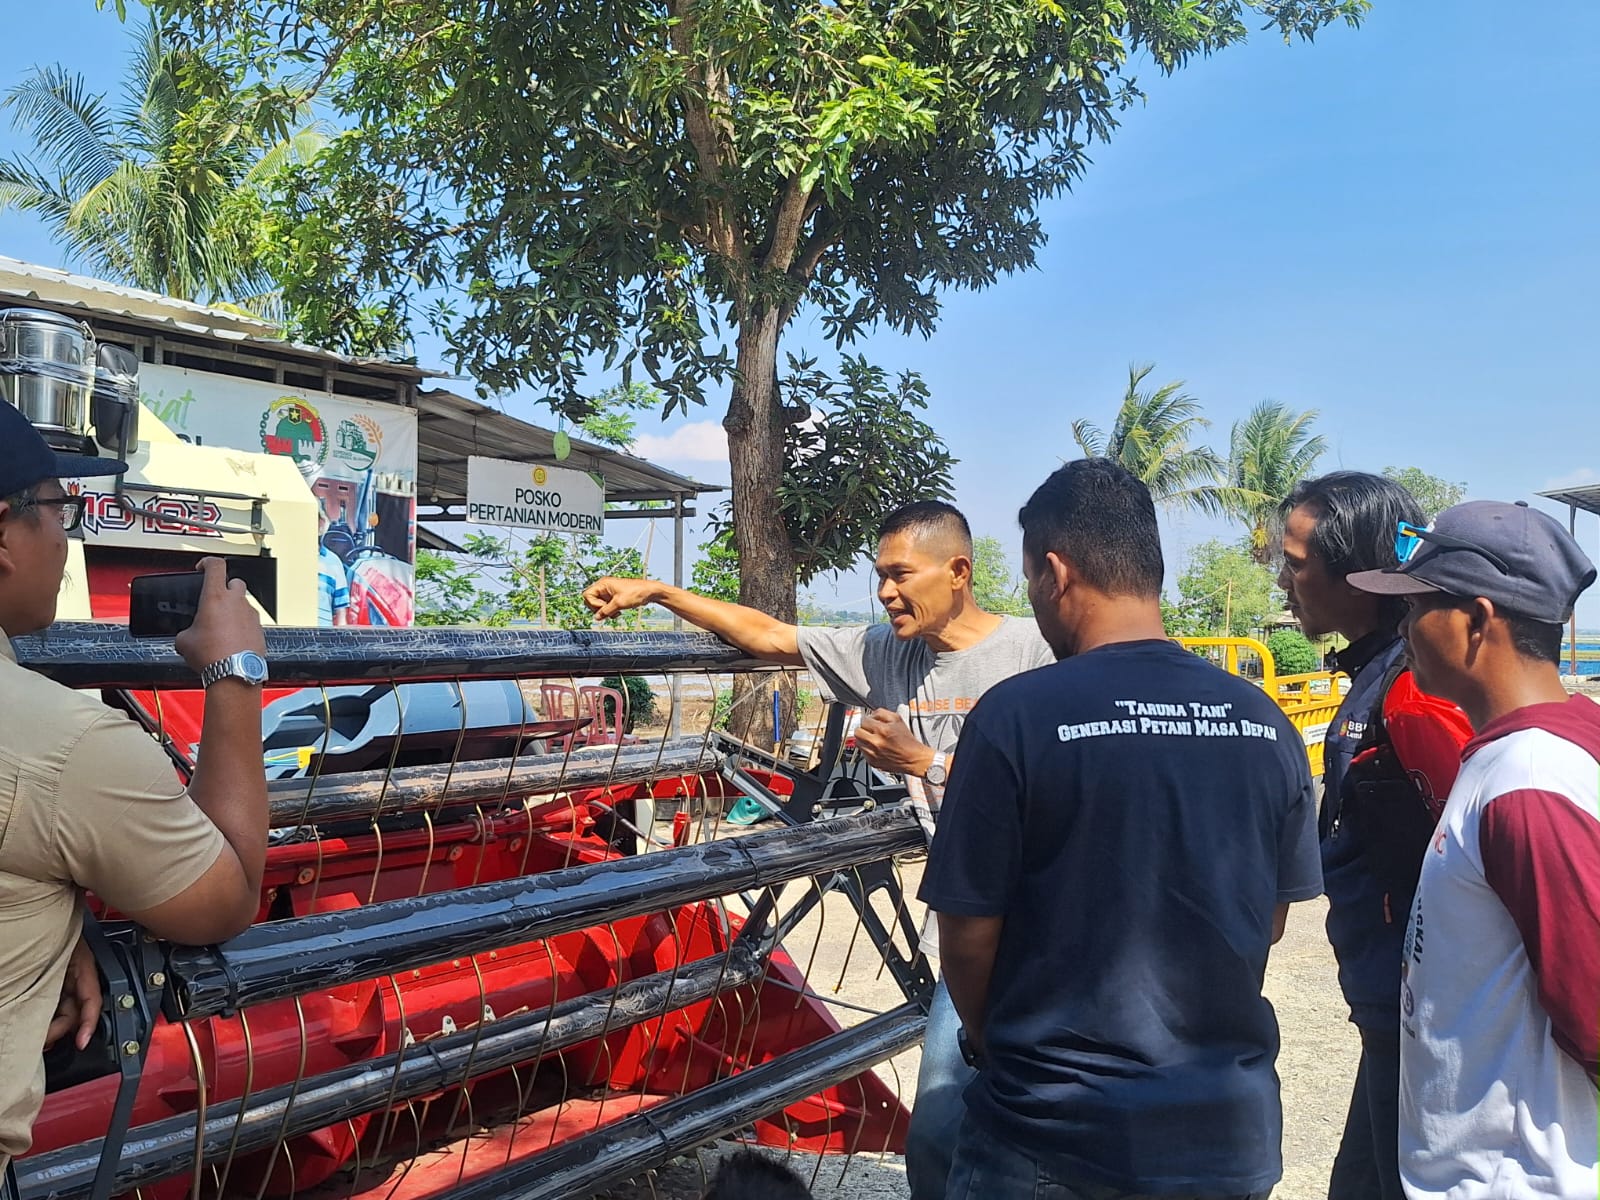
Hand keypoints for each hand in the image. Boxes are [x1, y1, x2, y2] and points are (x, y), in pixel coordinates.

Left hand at [45, 935, 102, 1051]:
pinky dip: (47, 1016)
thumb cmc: (51, 926)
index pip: (93, 1001)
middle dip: (62, 1028)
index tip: (81, 1042)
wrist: (39, 911)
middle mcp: (77, 973)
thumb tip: (69, 1009)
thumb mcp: (60, 954)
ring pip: (65, 1009)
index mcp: (85, 965)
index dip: (89, 1023)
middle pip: (76, 1009)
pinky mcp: (53, 980)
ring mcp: (65, 977)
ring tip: (36, 1035)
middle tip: (43, 1040)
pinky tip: (36, 1022)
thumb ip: (70, 978)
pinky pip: (55, 1004)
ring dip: (54, 1025)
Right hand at [175, 558, 266, 673]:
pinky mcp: (260, 628)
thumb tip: (189, 635)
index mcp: (216, 597)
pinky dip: (242, 624)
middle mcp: (237, 602)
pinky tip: (232, 637)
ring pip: (244, 602)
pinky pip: (250, 620)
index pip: (216, 565)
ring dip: (234, 608)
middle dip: (224, 587)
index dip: (207, 562)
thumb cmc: (212, 656)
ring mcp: (251, 614)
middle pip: (234, 582)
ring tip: (221, 624)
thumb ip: (186, 630)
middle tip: (214, 600)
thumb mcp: (184, 641)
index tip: (202, 567)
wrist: (234, 673)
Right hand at [583, 576, 662, 619]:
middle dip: (599, 609)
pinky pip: (606, 607)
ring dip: (606, 612)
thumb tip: (596, 617)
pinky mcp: (614, 598)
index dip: (593, 604)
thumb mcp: (619, 603)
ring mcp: (609, 593)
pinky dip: (610, 611)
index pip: (587, 595)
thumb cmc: (636, 592)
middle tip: (609, 611)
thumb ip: (605, 611)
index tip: (604, 607)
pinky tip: (618, 612)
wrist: (649, 592)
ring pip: (599, 605)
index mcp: (603, 584)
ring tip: (615, 612)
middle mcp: (604, 587)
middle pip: (591, 601)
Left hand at [855, 708, 936, 776]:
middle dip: (863, 729)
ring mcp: (873, 754)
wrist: (913, 758)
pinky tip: (877, 748)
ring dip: (864, 740)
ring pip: (858, 743)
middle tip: (870, 730)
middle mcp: (876, 743)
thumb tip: (871, 714)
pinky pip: (863, 753)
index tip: (871, 722)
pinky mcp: (872, 762)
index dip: (868, 720)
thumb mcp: (897, 719)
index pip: (864, 721)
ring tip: (874, 739)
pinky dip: (868, 749)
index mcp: (883, 730)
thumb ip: (881, 713)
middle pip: (857, 732)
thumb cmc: (907, 740)